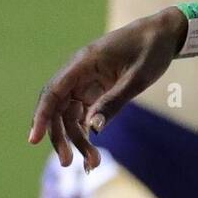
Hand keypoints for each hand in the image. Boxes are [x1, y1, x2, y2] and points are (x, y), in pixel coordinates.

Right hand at [27, 8, 185, 170]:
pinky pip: (82, 115)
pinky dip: (85, 133)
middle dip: (61, 137)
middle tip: (69, 163)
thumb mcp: (138, 77)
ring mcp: (85, 83)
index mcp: (83, 63)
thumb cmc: (151, 50)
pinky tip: (92, 152)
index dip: (41, 116)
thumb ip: (115, 101)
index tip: (33, 140)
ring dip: (76, 140)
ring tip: (93, 163)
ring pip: (70, 116)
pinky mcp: (95, 91)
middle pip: (58, 109)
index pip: (52, 92)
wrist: (163, 34)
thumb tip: (93, 128)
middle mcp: (78, 73)